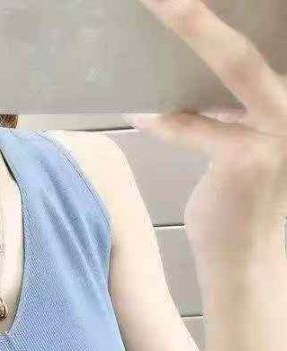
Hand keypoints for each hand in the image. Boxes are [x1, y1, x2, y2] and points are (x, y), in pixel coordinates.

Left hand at [124, 0, 286, 270]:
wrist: (245, 264)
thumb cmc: (237, 209)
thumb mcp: (239, 150)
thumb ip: (226, 116)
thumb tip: (188, 90)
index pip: (259, 53)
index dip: (222, 24)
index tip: (187, 1)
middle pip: (249, 48)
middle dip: (204, 16)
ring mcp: (279, 131)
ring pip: (233, 69)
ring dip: (192, 35)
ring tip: (158, 8)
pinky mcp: (247, 158)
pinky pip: (192, 127)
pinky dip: (163, 121)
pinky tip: (139, 115)